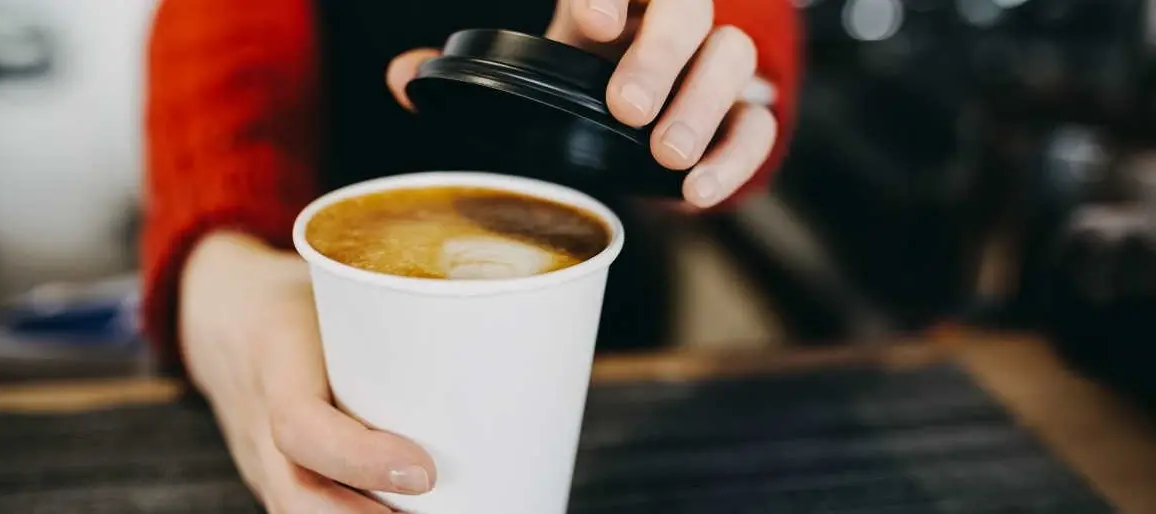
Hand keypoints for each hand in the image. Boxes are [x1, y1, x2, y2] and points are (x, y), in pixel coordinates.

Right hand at [179, 232, 435, 512]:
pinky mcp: (276, 477)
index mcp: (275, 356)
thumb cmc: (298, 292)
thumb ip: (400, 311)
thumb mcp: (337, 283)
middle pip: (296, 497)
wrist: (220, 311)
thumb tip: (502, 326)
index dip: (359, 458)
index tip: (424, 472)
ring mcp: (260, 459)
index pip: (299, 425)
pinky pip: (302, 511)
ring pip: (295, 512)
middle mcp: (257, 420)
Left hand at [385, 0, 776, 208]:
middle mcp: (667, 20)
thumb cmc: (576, 84)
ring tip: (667, 155)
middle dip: (661, 53)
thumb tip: (402, 78)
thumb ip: (466, 72)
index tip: (589, 22)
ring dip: (704, 104)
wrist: (632, 120)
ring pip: (734, 56)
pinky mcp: (739, 114)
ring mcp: (710, 64)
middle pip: (689, 6)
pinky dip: (737, 157)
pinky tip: (697, 192)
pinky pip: (759, 125)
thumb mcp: (525, 72)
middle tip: (627, 108)